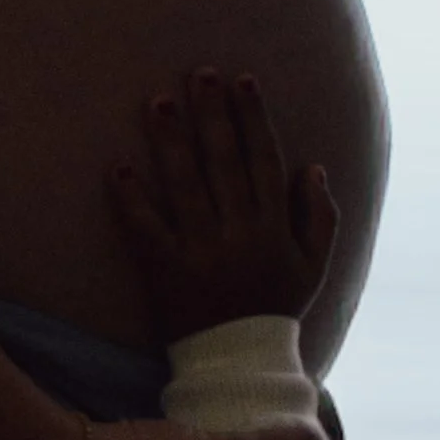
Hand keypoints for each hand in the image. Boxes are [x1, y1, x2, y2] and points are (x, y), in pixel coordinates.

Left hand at [110, 69, 341, 343]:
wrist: (238, 366)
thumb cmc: (273, 309)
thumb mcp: (313, 268)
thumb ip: (321, 217)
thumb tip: (313, 167)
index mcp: (273, 229)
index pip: (265, 160)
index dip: (254, 118)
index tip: (244, 81)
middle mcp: (239, 235)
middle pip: (224, 163)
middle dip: (213, 115)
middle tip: (200, 73)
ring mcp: (200, 253)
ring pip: (186, 187)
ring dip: (172, 141)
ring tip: (159, 101)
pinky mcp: (165, 272)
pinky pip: (146, 230)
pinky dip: (132, 199)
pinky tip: (119, 166)